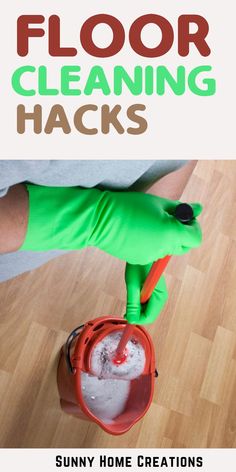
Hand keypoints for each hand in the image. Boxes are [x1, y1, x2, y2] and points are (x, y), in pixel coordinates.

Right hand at [21, 186, 202, 266]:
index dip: (193, 227)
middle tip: (167, 219)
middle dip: (181, 234)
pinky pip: (153, 253)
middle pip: (184, 246)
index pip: (196, 237)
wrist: (100, 219)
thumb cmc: (129, 206)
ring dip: (165, 238)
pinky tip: (138, 231)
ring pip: (167, 250)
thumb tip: (198, 209)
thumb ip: (180, 210)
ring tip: (148, 223)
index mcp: (171, 233)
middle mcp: (163, 248)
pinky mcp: (139, 260)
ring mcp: (150, 257)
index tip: (185, 218)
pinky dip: (152, 244)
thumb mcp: (158, 203)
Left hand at [124, 263, 167, 324]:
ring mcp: (159, 294)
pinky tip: (134, 295)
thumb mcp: (132, 285)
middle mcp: (162, 296)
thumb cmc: (137, 266)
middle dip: (138, 314)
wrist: (141, 252)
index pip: (149, 317)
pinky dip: (140, 303)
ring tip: (130, 297)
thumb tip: (131, 320)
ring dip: (138, 308)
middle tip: (126, 308)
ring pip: (148, 309)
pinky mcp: (155, 291)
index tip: (126, 315)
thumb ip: (133, 304)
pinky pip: (148, 303)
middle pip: (150, 314)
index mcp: (159, 295)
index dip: (137, 319)